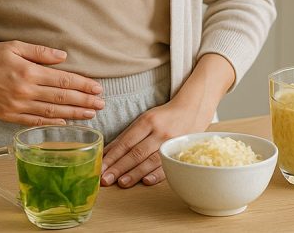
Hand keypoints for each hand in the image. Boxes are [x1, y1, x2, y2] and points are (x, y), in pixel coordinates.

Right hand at [0, 40, 105, 125]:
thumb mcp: (14, 46)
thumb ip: (40, 52)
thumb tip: (64, 56)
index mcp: (29, 72)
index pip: (63, 80)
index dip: (83, 85)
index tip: (98, 88)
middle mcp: (25, 91)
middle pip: (62, 97)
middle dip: (84, 101)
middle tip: (102, 104)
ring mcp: (17, 106)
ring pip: (52, 111)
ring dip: (73, 113)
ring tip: (90, 114)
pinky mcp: (8, 116)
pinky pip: (35, 121)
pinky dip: (52, 122)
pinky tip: (65, 122)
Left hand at [98, 98, 212, 187]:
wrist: (192, 110)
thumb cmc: (163, 117)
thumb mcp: (144, 120)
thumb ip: (126, 137)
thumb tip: (106, 153)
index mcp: (147, 121)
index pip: (126, 141)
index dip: (112, 156)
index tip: (100, 167)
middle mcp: (158, 132)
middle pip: (136, 152)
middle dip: (119, 167)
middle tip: (105, 179)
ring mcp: (170, 143)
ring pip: (150, 161)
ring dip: (135, 173)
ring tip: (121, 183)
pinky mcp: (180, 152)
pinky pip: (168, 165)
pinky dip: (156, 175)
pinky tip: (146, 182)